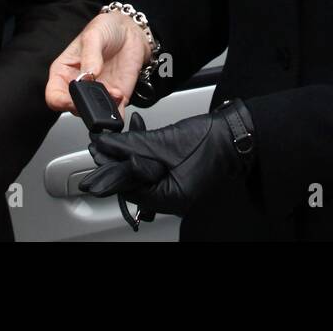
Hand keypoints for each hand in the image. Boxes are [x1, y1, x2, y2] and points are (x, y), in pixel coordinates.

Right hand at [46, 9, 150, 111]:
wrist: (130, 31)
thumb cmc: (106, 29)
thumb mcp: (93, 35)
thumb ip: (90, 55)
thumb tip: (88, 75)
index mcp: (64, 71)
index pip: (54, 95)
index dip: (60, 101)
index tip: (71, 99)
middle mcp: (79, 86)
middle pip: (73, 107)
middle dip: (84, 106)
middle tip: (95, 93)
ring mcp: (98, 93)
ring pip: (94, 113)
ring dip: (102, 109)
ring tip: (112, 92)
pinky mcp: (116, 96)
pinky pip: (115, 112)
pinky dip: (117, 112)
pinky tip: (119, 96)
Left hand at [79, 100, 255, 216]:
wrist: (236, 132)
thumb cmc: (209, 139)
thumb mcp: (164, 142)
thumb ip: (133, 146)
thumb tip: (107, 146)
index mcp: (170, 198)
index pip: (129, 189)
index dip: (110, 170)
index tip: (96, 153)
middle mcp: (173, 199)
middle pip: (134, 184)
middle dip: (117, 163)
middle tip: (100, 147)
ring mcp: (177, 189)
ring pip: (142, 175)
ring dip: (129, 156)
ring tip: (116, 139)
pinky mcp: (179, 176)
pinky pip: (154, 170)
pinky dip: (144, 154)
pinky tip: (138, 136)